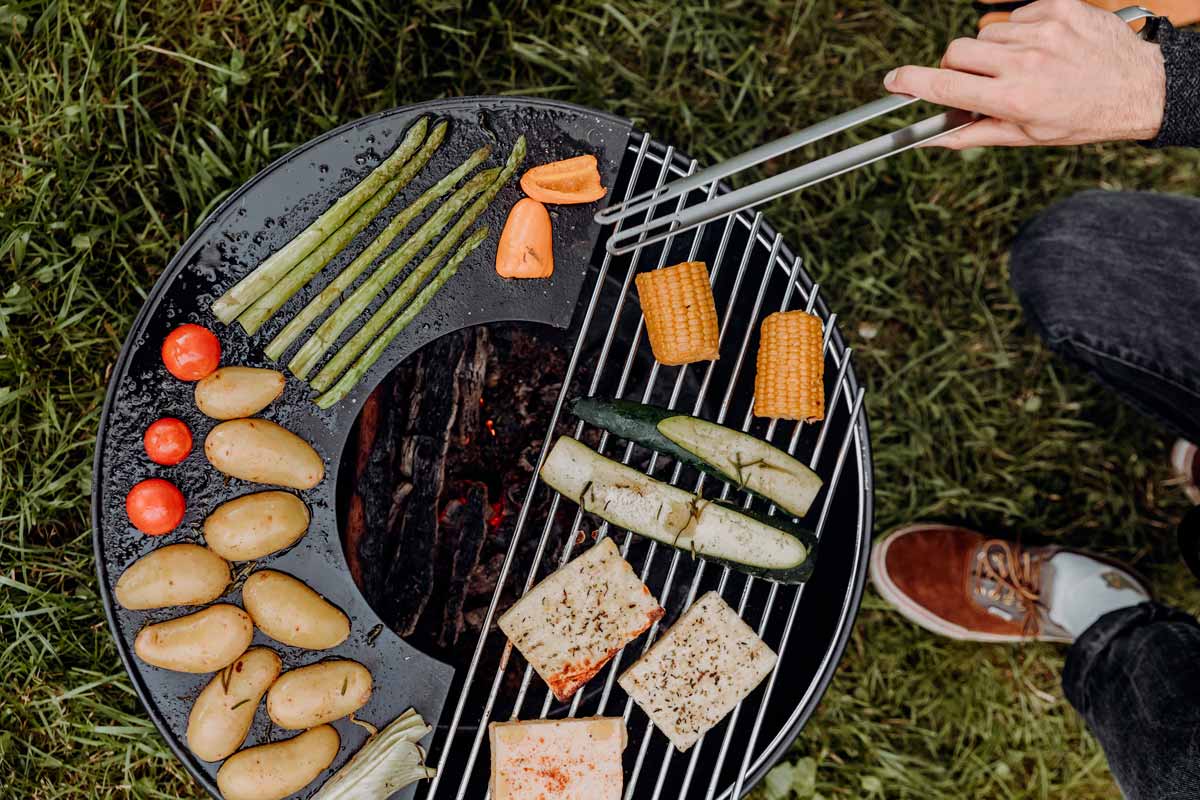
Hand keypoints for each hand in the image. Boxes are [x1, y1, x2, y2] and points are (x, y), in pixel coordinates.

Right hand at [884, 0, 1165, 147]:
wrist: (1139, 87)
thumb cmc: (1082, 118)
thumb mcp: (1028, 137)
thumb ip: (975, 134)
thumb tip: (933, 137)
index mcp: (1014, 100)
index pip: (946, 87)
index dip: (912, 83)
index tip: (892, 81)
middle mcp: (1026, 62)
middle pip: (957, 51)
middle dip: (956, 66)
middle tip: (975, 81)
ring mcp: (1042, 31)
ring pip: (985, 35)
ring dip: (992, 51)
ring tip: (1022, 66)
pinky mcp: (1058, 8)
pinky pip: (1015, 17)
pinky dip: (1019, 33)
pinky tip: (1041, 49)